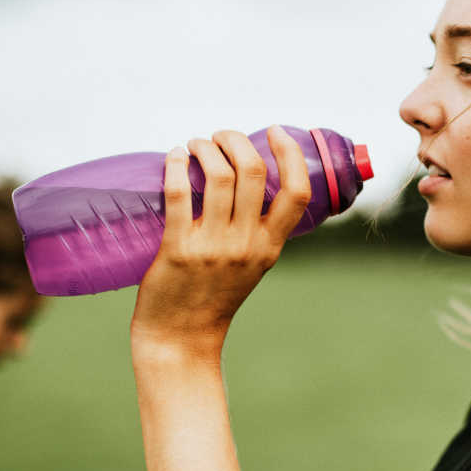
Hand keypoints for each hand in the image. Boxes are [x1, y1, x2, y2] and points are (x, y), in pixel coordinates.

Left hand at [131, 125, 311, 358]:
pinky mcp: (178, 250)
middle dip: (235, 139)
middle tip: (220, 137)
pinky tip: (174, 156)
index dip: (291, 154)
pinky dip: (176, 165)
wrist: (181, 338)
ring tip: (195, 144)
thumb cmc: (212, 297)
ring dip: (205, 147)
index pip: (297, 192)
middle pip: (252, 171)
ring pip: (218, 176)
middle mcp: (247, 244)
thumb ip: (256, 230)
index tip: (276, 131)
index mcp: (270, 246)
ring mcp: (213, 247)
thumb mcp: (251, 265)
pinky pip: (180, 194)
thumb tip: (246, 181)